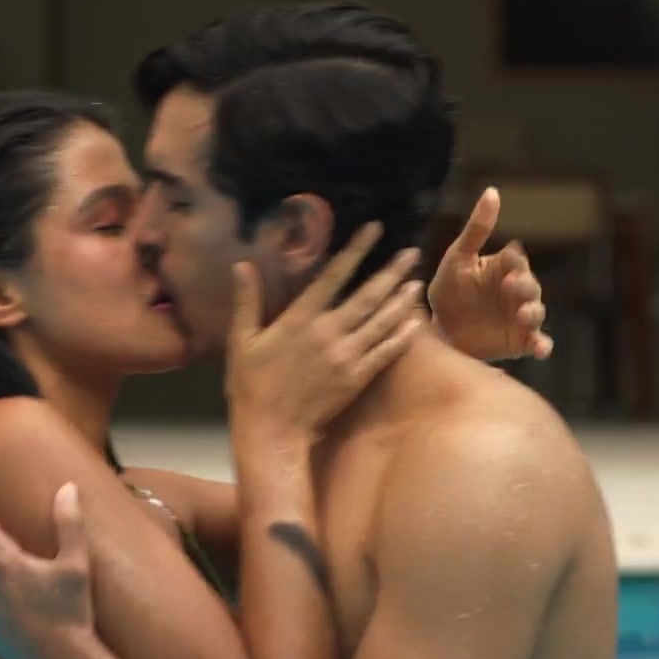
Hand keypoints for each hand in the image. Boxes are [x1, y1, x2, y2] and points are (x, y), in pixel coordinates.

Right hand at [227, 221, 425, 441]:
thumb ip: (247, 301)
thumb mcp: (242, 339)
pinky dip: (402, 336)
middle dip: (391, 272)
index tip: (374, 229)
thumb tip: (242, 265)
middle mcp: (329, 332)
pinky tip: (415, 323)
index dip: (356, 250)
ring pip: (381, 322)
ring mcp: (346, 356)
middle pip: (368, 296)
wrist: (271, 429)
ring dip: (401, 300)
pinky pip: (385, 353)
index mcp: (301, 318)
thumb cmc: (251, 383)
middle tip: (412, 252)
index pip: (334, 275)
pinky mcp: (357, 378)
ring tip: (416, 281)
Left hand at [428, 186, 552, 360]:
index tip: (507, 263)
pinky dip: (543, 345)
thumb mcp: (458, 257)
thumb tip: (493, 191)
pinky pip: (538, 342)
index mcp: (504, 267)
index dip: (515, 262)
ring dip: (533, 313)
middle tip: (512, 287)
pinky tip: (540, 350)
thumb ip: (476, 228)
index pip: (516, 260)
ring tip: (523, 316)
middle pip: (531, 286)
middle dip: (526, 287)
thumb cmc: (449, 289)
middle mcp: (517, 290)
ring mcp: (521, 316)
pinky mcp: (521, 340)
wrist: (439, 332)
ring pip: (537, 312)